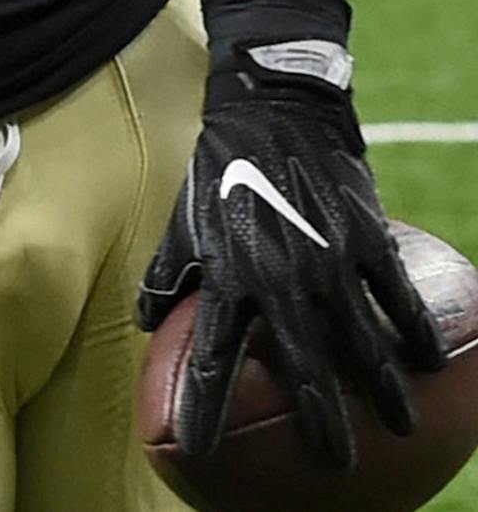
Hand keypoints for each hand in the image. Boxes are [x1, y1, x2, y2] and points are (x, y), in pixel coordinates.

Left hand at [140, 41, 446, 466]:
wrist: (272, 111)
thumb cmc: (221, 171)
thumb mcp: (183, 222)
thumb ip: (168, 274)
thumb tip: (145, 321)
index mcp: (227, 275)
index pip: (209, 356)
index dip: (204, 408)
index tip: (200, 452)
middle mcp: (279, 277)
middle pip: (303, 368)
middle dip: (322, 424)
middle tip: (337, 466)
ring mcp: (328, 259)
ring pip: (362, 343)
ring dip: (383, 391)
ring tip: (398, 427)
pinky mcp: (367, 238)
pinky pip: (399, 297)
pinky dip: (418, 333)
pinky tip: (432, 363)